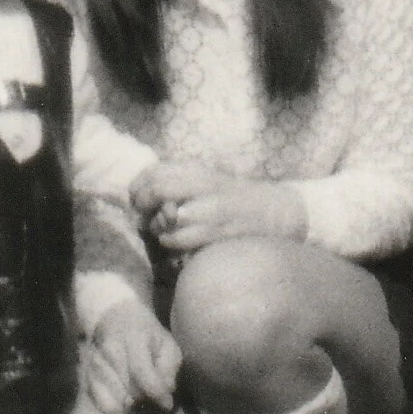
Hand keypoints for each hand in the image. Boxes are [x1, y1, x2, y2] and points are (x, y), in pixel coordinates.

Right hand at [84, 301, 182, 413]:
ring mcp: (94, 364)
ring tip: (139, 391)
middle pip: (130, 390)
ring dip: (133, 402)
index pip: (141, 372)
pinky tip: (124, 396)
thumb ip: (169, 368)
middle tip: (153, 392)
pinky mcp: (86, 376)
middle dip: (147, 397)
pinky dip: (117, 406)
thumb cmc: (146, 334)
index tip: (167, 403)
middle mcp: (108, 350)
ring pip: (118, 400)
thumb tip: (165, 394)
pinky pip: (103, 405)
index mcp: (132, 337)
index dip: (156, 393)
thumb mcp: (166, 344)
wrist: (115, 316)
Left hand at [130, 160, 306, 251]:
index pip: (154, 171)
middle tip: (143, 217)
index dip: (137, 187)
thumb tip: (138, 195)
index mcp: (198, 170)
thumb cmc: (233, 198)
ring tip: (163, 231)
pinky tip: (178, 242)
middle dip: (142, 206)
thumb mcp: (206, 180)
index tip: (136, 199)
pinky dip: (171, 243)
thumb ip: (175, 182)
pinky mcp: (217, 233)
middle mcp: (204, 186)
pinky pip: (180, 239)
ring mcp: (211, 210)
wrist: (276, 212)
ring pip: (166, 219)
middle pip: (157, 190)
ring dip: (157, 229)